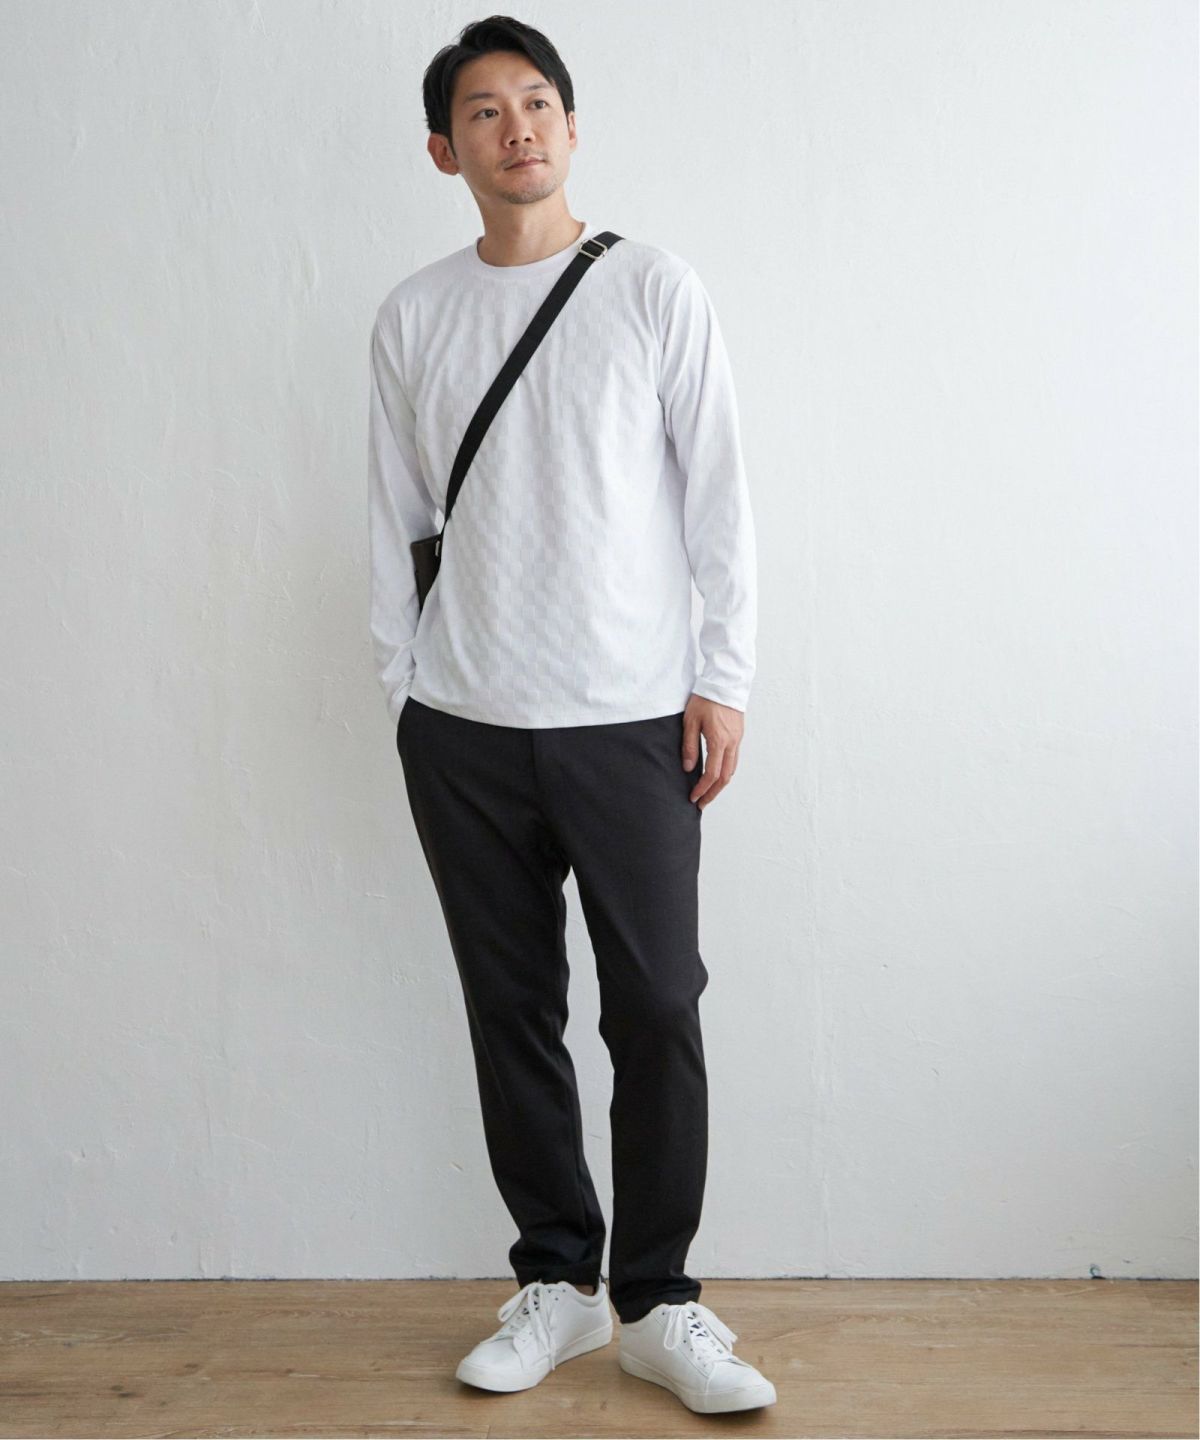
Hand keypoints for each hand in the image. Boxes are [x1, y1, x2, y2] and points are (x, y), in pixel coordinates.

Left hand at [682, 694, 743, 809]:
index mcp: (719, 741)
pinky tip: (717, 774)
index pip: (712, 774)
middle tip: (702, 803)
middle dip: (713, 793)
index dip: (702, 789)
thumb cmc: (705, 699)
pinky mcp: (738, 735)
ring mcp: (737, 739)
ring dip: (721, 784)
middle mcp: (731, 743)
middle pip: (725, 777)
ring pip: (732, 769)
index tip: (694, 798)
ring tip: (708, 792)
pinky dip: (726, 772)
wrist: (725, 682)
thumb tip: (688, 768)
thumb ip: (689, 746)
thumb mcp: (690, 722)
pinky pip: (734, 759)